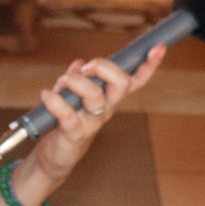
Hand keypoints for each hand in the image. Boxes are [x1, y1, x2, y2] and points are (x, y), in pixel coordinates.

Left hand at [29, 46, 165, 182]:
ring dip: (74, 81)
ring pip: (94, 95)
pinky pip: (68, 113)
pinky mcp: (75, 133)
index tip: (158, 48)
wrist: (54, 156)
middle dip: (103, 67)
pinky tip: (46, 95)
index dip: (147, 66)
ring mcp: (92, 122)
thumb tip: (79, 63)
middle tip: (86, 68)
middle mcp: (105, 109)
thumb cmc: (64, 122)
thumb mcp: (71, 96)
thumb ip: (76, 78)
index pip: (133, 81)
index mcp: (108, 98)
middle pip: (120, 83)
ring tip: (60, 83)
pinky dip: (55, 101)